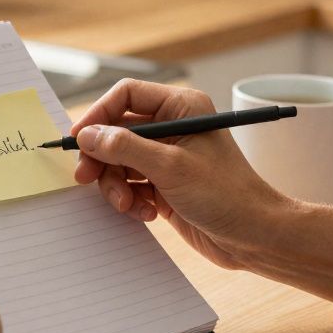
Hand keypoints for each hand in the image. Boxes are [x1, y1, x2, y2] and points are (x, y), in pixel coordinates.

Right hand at [72, 78, 289, 269]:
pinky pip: (130, 185)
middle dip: (102, 157)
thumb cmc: (227, 195)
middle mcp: (173, 127)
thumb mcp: (171, 167)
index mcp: (182, 107)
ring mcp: (167, 157)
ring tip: (126, 205)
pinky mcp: (164, 184)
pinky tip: (146, 213)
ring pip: (119, 161)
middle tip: (86, 178)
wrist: (255, 237)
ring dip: (115, 185)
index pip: (126, 96)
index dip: (98, 115)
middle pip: (116, 131)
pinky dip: (130, 200)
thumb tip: (87, 136)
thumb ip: (125, 148)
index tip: (78, 139)